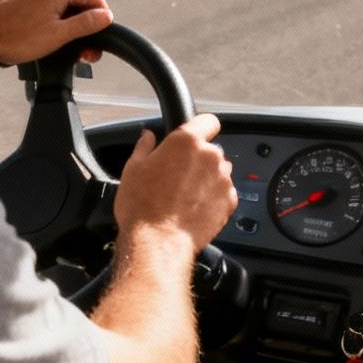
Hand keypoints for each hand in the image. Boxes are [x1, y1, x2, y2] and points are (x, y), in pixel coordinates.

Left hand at [0, 0, 112, 67]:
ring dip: (64, 23)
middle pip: (75, 1)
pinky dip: (46, 18)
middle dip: (82, 24)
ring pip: (57, 3)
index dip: (102, 19)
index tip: (99, 37)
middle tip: (82, 51)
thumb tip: (106, 16)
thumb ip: (86, 24)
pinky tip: (38, 36)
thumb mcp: (58, 36)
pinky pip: (40, 4)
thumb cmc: (13, 38)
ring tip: (59, 45)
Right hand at [113, 115, 236, 254]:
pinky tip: (194, 208)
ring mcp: (223, 179)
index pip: (207, 121)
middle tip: (178, 176)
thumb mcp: (133, 169)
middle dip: (198, 159)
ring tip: (185, 196)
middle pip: (211, 149)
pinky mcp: (230, 201)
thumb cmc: (142, 205)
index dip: (201, 127)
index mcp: (186, 141)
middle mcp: (210, 156)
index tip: (194, 136)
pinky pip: (225, 193)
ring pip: (219, 171)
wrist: (157, 241)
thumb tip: (148, 136)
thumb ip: (145, 146)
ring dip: (207, 179)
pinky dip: (214, 198)